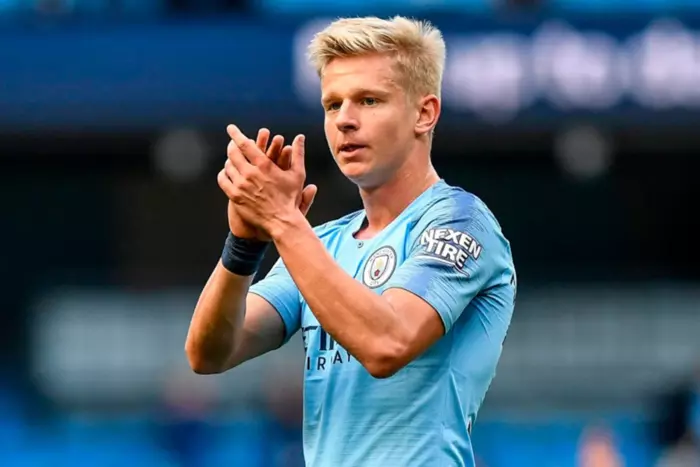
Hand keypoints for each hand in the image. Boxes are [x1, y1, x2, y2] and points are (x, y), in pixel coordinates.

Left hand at [220, 124, 316, 238]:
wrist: (281, 221)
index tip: (231, 128)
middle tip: (232, 144)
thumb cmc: (291, 198)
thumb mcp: (298, 174)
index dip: (236, 134)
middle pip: (233, 153)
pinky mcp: (235, 197)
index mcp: (264, 165)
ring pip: (228, 166)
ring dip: (229, 161)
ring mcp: (241, 186)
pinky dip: (224, 174)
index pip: (245, 144)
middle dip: (231, 146)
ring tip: (232, 160)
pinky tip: (227, 174)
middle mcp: (250, 174)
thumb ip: (298, 154)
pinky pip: (223, 180)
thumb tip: (300, 137)